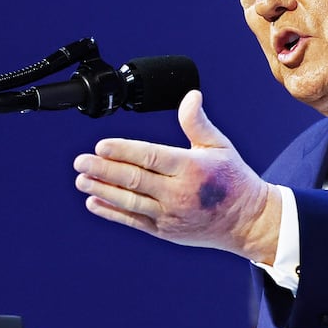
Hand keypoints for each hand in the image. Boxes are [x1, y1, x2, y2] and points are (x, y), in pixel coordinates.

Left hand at [73, 90, 280, 262]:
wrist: (246, 221)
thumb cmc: (232, 178)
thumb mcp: (219, 146)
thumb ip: (197, 122)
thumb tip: (190, 96)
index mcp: (192, 168)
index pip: (150, 156)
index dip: (123, 150)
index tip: (101, 145)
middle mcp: (179, 193)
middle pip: (134, 179)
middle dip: (103, 170)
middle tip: (81, 162)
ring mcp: (171, 215)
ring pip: (130, 201)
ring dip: (102, 190)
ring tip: (81, 180)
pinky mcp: (166, 231)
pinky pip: (134, 221)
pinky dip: (112, 212)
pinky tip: (94, 202)